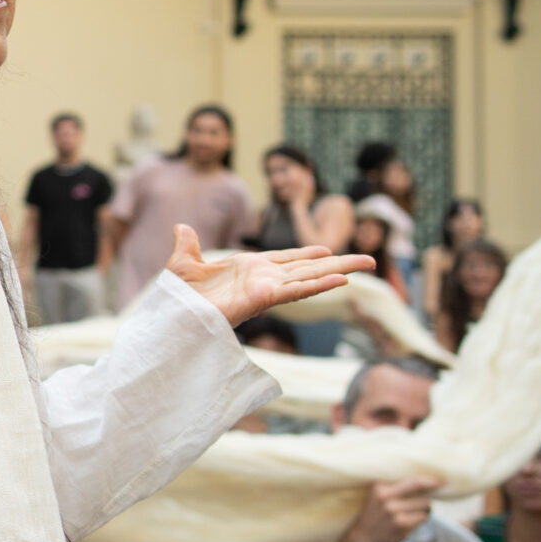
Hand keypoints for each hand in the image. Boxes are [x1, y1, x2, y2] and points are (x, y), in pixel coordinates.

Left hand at [167, 224, 370, 326]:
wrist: (172, 314)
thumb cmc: (177, 295)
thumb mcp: (183, 262)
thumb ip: (187, 245)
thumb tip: (181, 227)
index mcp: (248, 269)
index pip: (284, 260)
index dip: (305, 255)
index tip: (326, 250)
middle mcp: (263, 278)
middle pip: (307, 268)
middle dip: (337, 263)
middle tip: (368, 259)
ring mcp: (266, 289)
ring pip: (309, 277)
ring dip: (339, 270)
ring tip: (367, 264)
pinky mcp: (264, 299)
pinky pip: (296, 290)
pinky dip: (318, 285)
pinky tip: (342, 280)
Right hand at [346, 477, 440, 541]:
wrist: (363, 539)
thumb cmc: (375, 516)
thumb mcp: (377, 497)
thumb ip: (395, 488)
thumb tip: (426, 483)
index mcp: (379, 486)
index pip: (412, 480)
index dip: (430, 480)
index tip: (442, 481)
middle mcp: (385, 496)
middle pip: (421, 490)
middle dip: (428, 495)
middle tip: (433, 497)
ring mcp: (393, 510)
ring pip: (425, 505)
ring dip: (424, 510)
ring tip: (412, 515)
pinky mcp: (401, 523)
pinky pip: (423, 518)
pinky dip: (420, 521)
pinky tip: (410, 524)